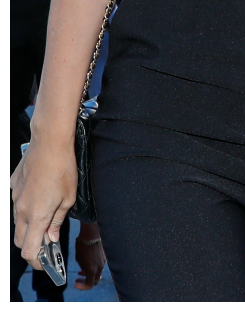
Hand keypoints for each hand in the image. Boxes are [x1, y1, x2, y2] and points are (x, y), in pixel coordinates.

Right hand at [10, 140, 76, 271]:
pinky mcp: (13, 187)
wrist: (49, 143)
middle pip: (21, 240)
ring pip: (17, 223)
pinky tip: (40, 200)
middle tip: (48, 244)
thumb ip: (57, 221)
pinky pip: (16, 205)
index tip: (46, 264)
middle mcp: (21, 210)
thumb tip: (51, 237)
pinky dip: (26, 210)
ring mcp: (14, 199)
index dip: (37, 261)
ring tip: (46, 223)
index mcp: (36, 216)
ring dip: (29, 228)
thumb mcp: (69, 198)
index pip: (29, 250)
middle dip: (32, 247)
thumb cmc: (63, 169)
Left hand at [73, 225, 104, 289]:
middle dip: (86, 282)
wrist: (91, 235)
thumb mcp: (79, 259)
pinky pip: (99, 266)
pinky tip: (87, 263)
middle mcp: (100, 268)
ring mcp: (103, 262)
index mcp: (92, 270)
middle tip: (78, 279)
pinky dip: (93, 268)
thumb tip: (84, 270)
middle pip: (95, 281)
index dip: (82, 287)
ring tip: (81, 271)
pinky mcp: (104, 257)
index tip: (76, 283)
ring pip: (98, 273)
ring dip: (89, 274)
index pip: (89, 285)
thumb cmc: (82, 247)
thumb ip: (83, 267)